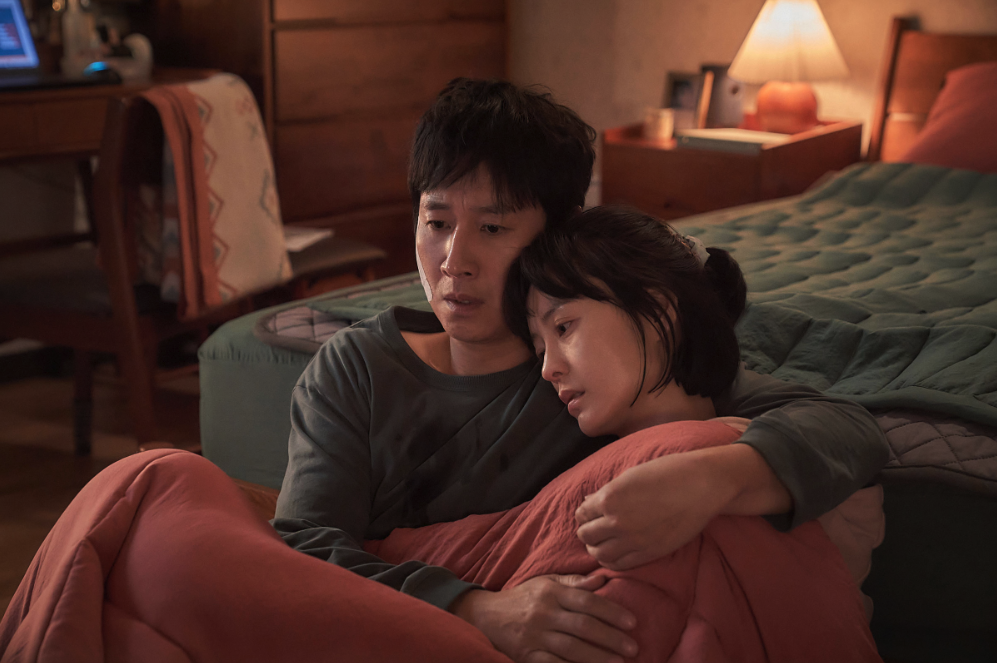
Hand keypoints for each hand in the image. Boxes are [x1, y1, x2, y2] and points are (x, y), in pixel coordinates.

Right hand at [451, 574, 637, 662]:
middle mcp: (545, 613)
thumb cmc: (523, 598)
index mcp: (552, 592)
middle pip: (583, 626)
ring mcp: (536, 636)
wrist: (486, 615)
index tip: (632, 622)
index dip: (611, 611)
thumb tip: (603, 579)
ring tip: (619, 662)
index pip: (587, 601)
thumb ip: (574, 582)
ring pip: (572, 648)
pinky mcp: (529, 655)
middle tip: (633, 647)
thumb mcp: (546, 582)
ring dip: (598, 657)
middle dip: (611, 637)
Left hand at [575, 445, 791, 570]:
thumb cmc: (667, 472)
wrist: (701, 485)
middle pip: (585, 535)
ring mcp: (633, 539)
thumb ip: (607, 492)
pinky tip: (616, 552)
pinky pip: (619, 565)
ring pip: (599, 553)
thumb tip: (588, 501)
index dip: (584, 513)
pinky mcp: (649, 552)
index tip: (591, 512)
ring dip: (596, 547)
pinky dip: (612, 560)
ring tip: (603, 542)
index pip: (581, 514)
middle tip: (595, 528)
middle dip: (587, 531)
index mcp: (609, 497)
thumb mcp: (630, 476)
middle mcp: (617, 520)